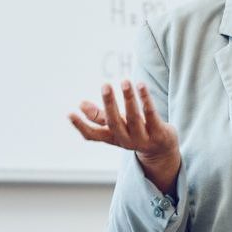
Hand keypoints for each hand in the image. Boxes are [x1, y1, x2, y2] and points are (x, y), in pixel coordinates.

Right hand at [69, 80, 181, 194]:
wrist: (162, 150)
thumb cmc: (134, 132)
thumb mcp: (116, 126)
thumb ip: (99, 116)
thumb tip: (80, 104)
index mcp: (112, 138)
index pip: (93, 135)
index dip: (81, 126)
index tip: (70, 113)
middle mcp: (126, 140)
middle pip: (115, 123)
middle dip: (109, 104)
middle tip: (105, 85)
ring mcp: (143, 139)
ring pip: (134, 118)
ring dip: (129, 99)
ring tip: (125, 81)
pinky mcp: (159, 134)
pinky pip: (152, 114)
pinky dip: (146, 100)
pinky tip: (141, 85)